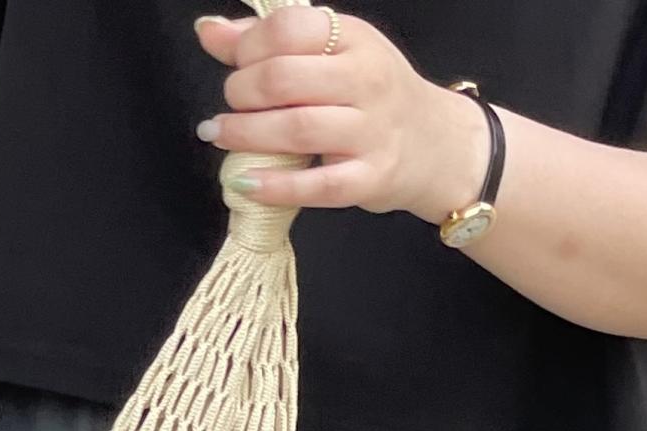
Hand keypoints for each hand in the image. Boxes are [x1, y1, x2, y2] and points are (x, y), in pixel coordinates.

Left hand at [192, 7, 492, 226]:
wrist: (437, 144)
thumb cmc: (374, 96)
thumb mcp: (334, 54)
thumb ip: (272, 42)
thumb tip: (209, 31)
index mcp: (354, 39)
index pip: (290, 29)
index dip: (249, 47)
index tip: (236, 65)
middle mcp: (366, 80)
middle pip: (284, 79)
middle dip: (242, 92)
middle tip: (231, 104)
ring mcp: (372, 132)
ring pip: (296, 129)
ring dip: (247, 134)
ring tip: (222, 134)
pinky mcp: (371, 179)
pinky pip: (317, 186)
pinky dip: (276, 186)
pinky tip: (247, 183)